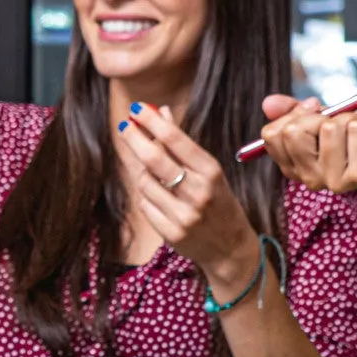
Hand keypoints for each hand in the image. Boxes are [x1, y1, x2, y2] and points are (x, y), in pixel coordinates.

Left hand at [117, 103, 257, 291]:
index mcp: (211, 171)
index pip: (175, 139)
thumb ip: (183, 142)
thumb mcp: (209, 170)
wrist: (231, 247)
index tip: (136, 109)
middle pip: (155, 158)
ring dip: (142, 173)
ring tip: (151, 172)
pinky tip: (157, 197)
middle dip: (135, 138)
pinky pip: (145, 206)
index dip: (152, 121)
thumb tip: (161, 111)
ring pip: (145, 182)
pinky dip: (146, 197)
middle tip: (124, 125)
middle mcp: (199, 192)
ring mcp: (185, 214)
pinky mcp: (172, 233)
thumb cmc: (218, 201)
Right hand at [257, 94, 356, 192]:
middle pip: (294, 131)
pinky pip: (355, 129)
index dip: (294, 116)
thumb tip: (268, 103)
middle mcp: (310, 179)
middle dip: (318, 116)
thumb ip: (292, 112)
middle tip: (336, 124)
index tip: (314, 115)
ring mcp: (334, 180)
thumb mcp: (320, 119)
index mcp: (294, 167)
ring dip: (348, 118)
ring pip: (329, 128)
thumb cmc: (354, 136)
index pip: (272, 134)